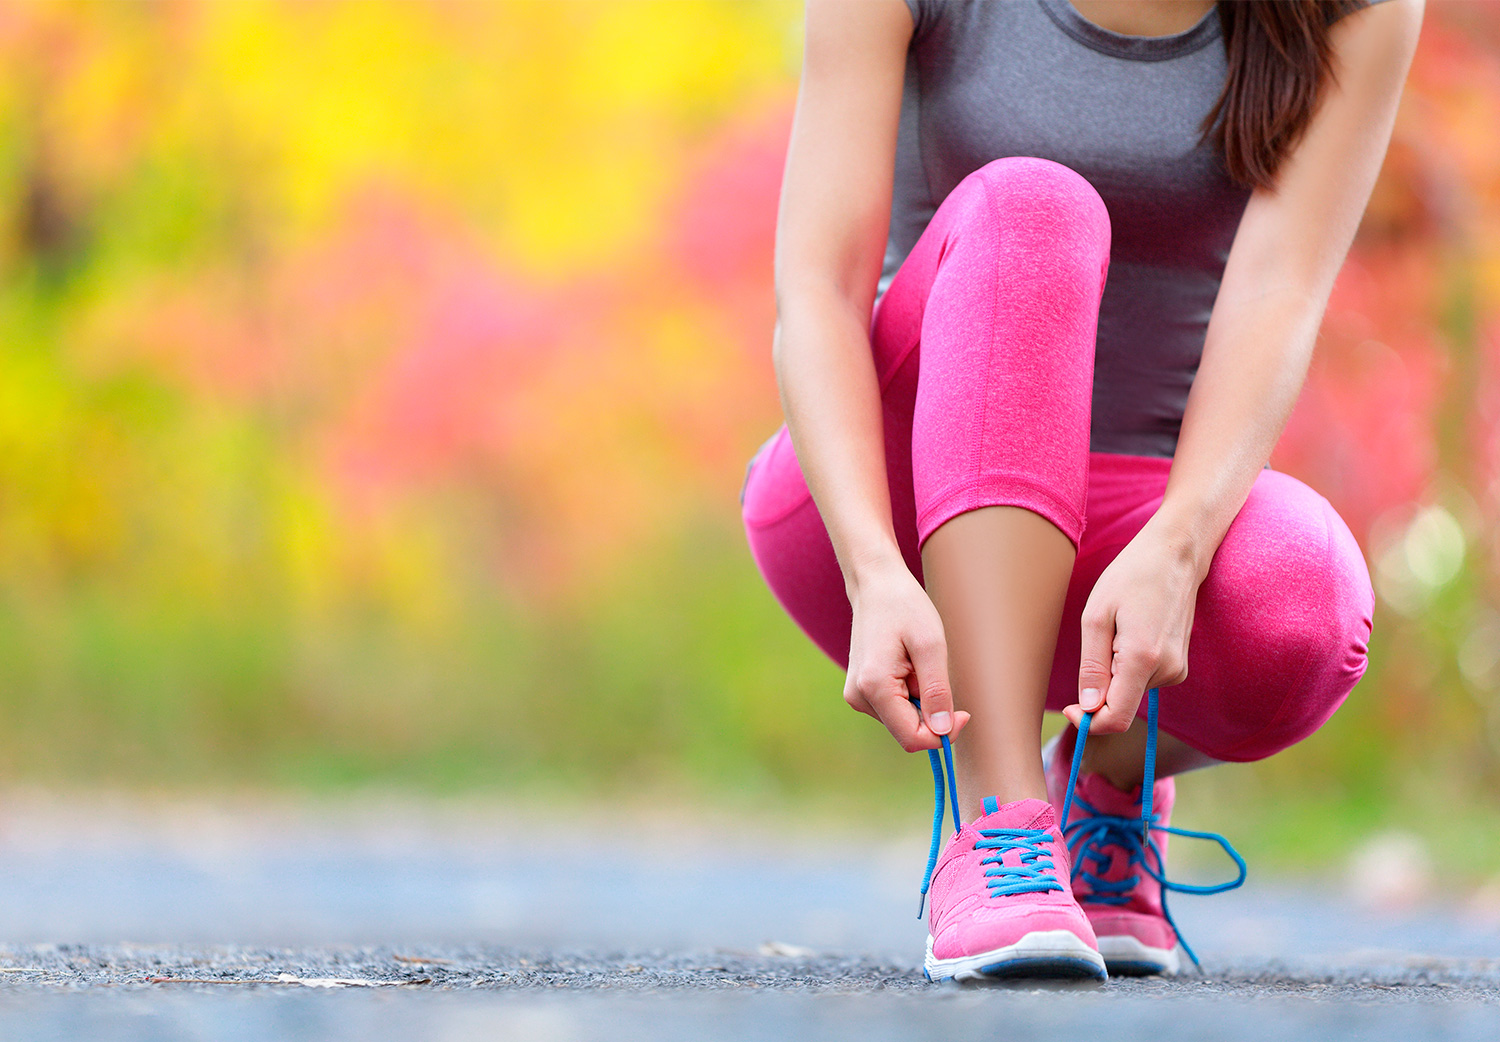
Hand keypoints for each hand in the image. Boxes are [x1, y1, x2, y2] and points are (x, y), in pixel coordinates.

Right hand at [844, 558, 970, 751]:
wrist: (875, 584)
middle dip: (931, 713)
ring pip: (903, 721)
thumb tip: (943, 732)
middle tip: (938, 674)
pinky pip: (895, 708)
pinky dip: (910, 694)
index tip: (963, 712)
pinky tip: (907, 665)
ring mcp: (857, 695)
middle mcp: (859, 697)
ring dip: (921, 701)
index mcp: (874, 687)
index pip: (913, 738)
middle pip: (908, 732)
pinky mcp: (861, 691)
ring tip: (917, 664)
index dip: (943, 733)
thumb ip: (937, 692)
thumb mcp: (931, 645)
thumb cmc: (904, 607)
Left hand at [1064, 516, 1203, 734]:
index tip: (1070, 708)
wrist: (1175, 554)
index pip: (1117, 718)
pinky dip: (1128, 666)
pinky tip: (1132, 632)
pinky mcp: (1179, 665)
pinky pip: (1143, 679)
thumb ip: (1092, 667)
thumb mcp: (1096, 617)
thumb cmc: (1131, 577)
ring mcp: (1177, 669)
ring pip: (1131, 692)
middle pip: (1122, 705)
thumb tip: (1088, 707)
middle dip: (1100, 689)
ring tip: (1118, 630)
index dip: (1089, 721)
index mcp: (1142, 660)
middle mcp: (1167, 671)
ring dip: (1115, 672)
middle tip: (1097, 643)